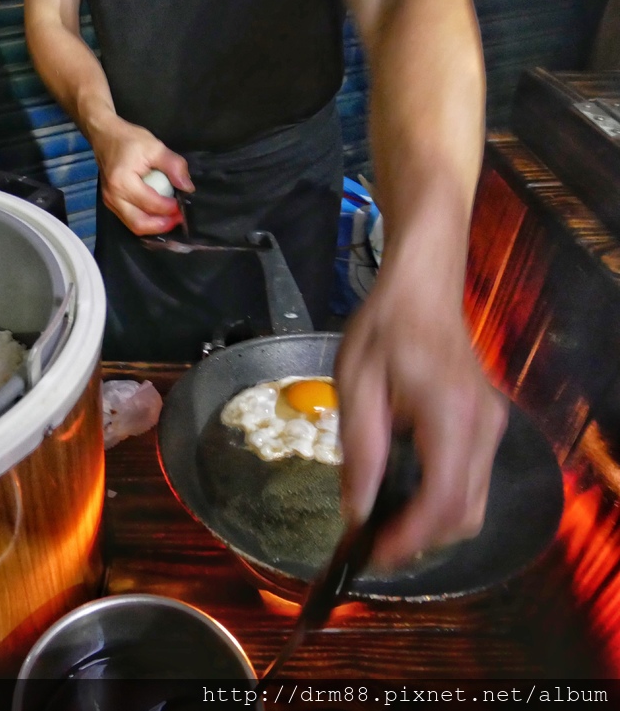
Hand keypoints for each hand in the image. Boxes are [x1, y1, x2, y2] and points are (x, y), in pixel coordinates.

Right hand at [90, 116, 193, 234]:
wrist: (105, 135)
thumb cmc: (128, 140)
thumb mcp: (155, 147)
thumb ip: (174, 166)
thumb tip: (188, 187)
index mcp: (123, 182)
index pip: (150, 204)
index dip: (169, 208)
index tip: (183, 204)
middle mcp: (113, 197)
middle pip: (139, 224)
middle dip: (162, 225)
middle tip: (179, 218)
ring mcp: (110, 202)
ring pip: (134, 226)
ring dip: (154, 226)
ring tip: (171, 218)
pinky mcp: (111, 203)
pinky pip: (129, 220)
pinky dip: (146, 221)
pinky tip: (158, 215)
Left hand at [334, 263, 507, 568]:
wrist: (421, 290)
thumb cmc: (383, 330)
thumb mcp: (356, 388)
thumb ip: (359, 453)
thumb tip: (358, 511)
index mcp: (450, 417)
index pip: (443, 500)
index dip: (410, 538)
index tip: (372, 555)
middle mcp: (482, 430)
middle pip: (466, 514)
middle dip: (419, 540)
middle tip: (371, 542)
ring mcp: (490, 428)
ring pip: (474, 505)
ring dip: (431, 525)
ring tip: (382, 523)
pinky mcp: (485, 426)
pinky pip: (471, 482)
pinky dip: (441, 502)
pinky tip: (403, 493)